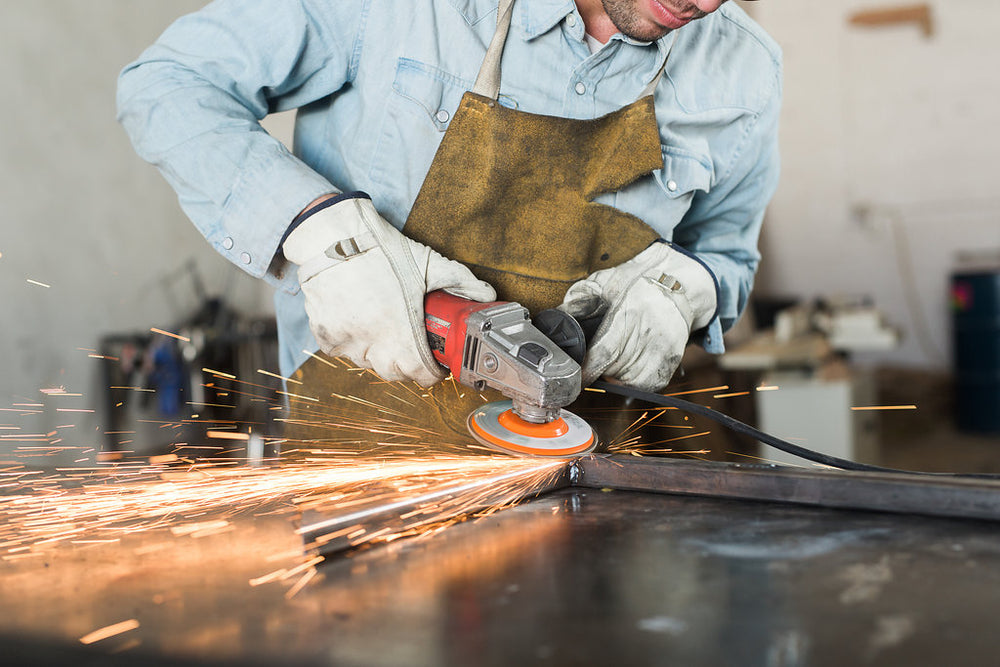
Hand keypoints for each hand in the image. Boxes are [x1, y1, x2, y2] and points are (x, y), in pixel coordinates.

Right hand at [283, 194, 495, 385]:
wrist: (333, 234)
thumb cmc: (380, 249)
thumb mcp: (428, 263)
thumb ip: (461, 281)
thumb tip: (487, 294)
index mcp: (401, 330)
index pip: (419, 374)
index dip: (432, 373)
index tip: (436, 366)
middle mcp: (372, 340)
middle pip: (393, 373)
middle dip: (407, 366)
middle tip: (414, 349)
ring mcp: (346, 338)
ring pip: (365, 362)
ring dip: (378, 354)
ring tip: (386, 332)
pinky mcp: (324, 330)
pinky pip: (339, 349)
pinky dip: (349, 343)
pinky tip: (358, 324)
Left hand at [558, 243, 716, 391]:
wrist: (675, 284)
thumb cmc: (635, 283)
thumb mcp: (604, 283)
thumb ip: (579, 301)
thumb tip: (557, 321)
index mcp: (628, 313)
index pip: (604, 353)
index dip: (587, 371)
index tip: (575, 379)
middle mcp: (649, 333)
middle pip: (613, 370)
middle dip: (597, 370)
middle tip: (592, 359)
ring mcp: (663, 349)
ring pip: (628, 381)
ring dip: (614, 376)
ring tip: (613, 357)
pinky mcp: (672, 360)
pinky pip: (645, 386)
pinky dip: (632, 381)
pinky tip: (627, 366)